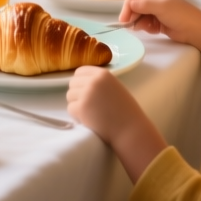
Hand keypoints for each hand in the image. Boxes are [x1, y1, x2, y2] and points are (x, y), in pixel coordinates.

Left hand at [67, 66, 166, 182]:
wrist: (130, 130)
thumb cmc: (125, 112)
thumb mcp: (115, 88)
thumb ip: (99, 83)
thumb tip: (80, 83)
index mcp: (103, 74)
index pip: (80, 71)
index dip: (80, 82)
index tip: (85, 91)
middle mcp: (94, 81)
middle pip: (72, 83)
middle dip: (77, 94)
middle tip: (89, 105)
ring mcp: (86, 94)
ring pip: (69, 96)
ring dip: (76, 105)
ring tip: (91, 113)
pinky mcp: (81, 108)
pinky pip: (70, 109)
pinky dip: (77, 116)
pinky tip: (90, 120)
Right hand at [119, 0, 200, 56]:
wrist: (195, 30)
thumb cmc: (179, 14)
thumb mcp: (160, 7)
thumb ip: (143, 5)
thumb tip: (129, 5)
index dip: (127, 6)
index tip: (123, 19)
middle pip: (136, 6)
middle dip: (133, 16)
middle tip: (129, 26)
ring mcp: (156, 10)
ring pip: (140, 16)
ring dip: (140, 22)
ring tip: (147, 28)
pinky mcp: (158, 21)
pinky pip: (146, 23)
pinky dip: (147, 27)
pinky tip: (154, 30)